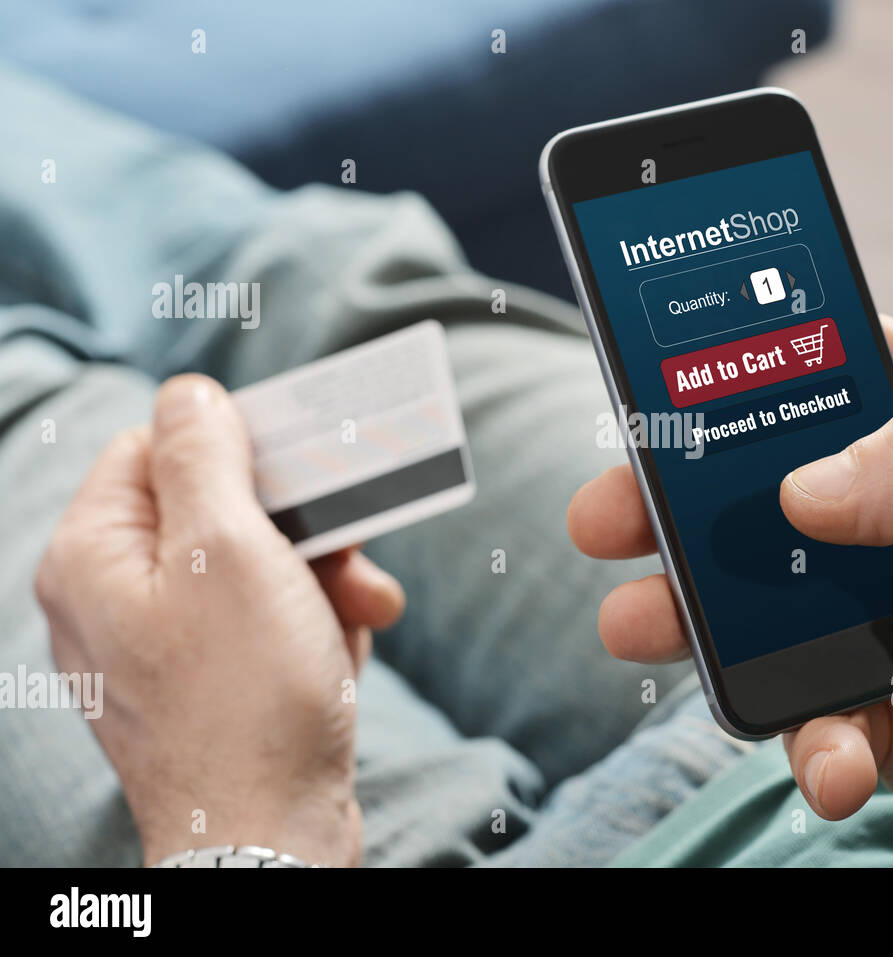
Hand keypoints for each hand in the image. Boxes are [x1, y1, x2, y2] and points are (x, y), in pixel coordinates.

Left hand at [36, 374, 404, 865]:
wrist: (269, 838)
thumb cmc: (246, 695)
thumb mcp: (229, 549)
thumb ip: (204, 454)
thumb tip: (190, 391)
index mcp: (95, 554)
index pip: (157, 447)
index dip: (238, 445)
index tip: (303, 463)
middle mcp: (114, 598)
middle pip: (218, 509)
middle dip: (301, 527)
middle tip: (351, 549)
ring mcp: (161, 648)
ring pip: (253, 568)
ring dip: (323, 580)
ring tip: (362, 614)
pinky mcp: (207, 687)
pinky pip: (265, 624)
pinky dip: (312, 627)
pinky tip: (340, 654)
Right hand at [568, 316, 892, 865]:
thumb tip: (808, 487)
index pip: (833, 372)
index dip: (748, 364)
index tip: (665, 373)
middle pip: (763, 492)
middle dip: (677, 502)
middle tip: (610, 513)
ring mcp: (883, 620)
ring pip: (756, 606)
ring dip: (691, 619)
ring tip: (640, 625)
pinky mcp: (879, 712)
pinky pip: (806, 717)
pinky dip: (802, 741)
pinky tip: (835, 756)